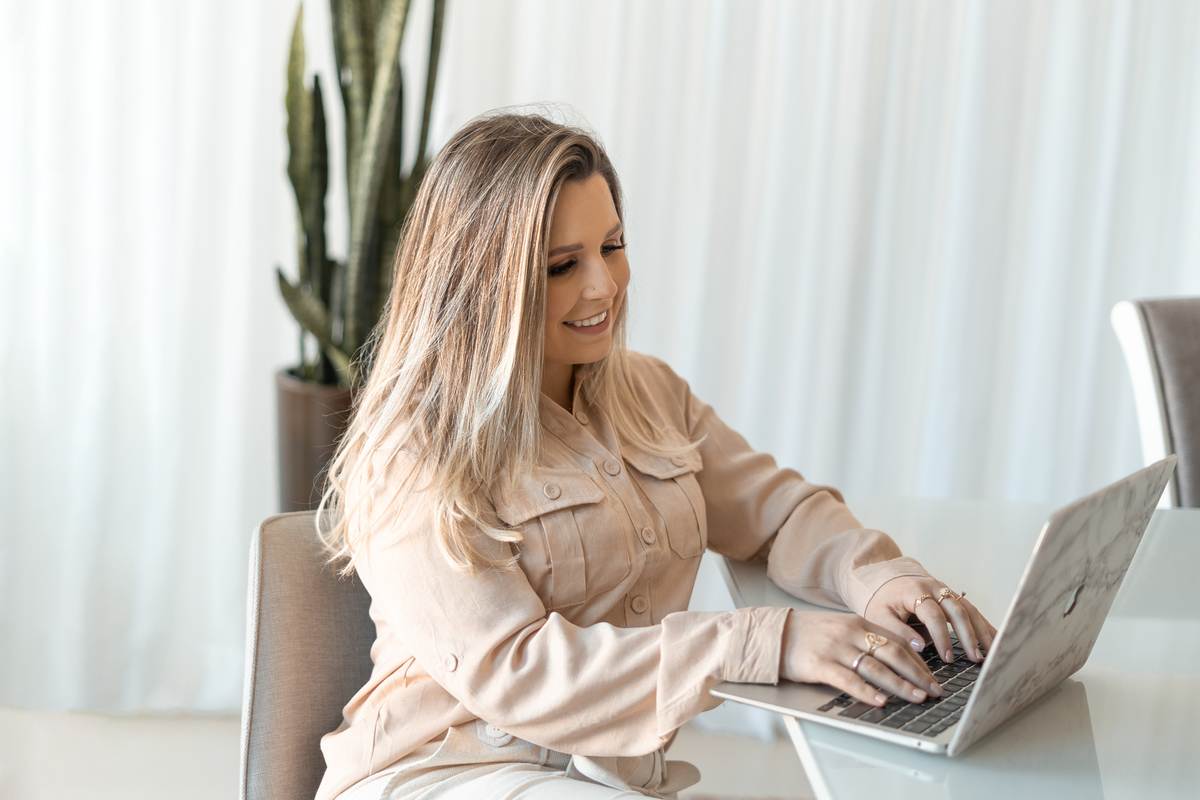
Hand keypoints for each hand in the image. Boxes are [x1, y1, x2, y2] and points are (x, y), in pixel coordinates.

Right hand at [779, 610, 943, 706]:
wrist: (773, 634)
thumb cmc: (808, 634)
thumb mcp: (839, 628)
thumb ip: (864, 638)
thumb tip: (896, 657)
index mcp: (857, 623)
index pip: (896, 640)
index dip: (918, 660)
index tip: (933, 675)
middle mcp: (849, 633)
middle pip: (892, 653)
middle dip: (918, 674)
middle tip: (934, 690)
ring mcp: (834, 649)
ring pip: (876, 668)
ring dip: (900, 685)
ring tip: (917, 697)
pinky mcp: (819, 665)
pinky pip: (848, 680)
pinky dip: (866, 692)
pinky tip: (880, 701)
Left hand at [864, 577, 997, 663]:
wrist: (883, 580)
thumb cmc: (880, 601)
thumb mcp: (878, 616)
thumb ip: (897, 631)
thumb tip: (920, 647)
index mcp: (914, 591)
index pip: (933, 615)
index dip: (942, 637)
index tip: (948, 658)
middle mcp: (934, 587)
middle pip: (957, 611)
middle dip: (968, 636)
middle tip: (975, 658)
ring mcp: (945, 590)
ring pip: (968, 609)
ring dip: (981, 630)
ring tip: (991, 651)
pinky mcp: (951, 596)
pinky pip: (971, 609)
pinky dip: (983, 624)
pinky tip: (995, 638)